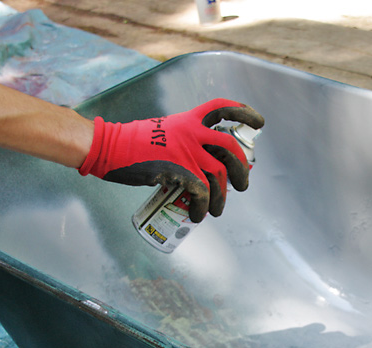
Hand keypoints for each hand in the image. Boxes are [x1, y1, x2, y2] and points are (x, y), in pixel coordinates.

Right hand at [79, 99, 264, 221]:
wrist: (111, 147)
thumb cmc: (133, 143)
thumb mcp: (164, 131)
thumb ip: (184, 139)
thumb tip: (201, 160)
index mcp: (189, 119)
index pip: (222, 108)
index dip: (244, 113)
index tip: (259, 122)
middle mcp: (192, 132)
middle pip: (230, 148)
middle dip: (241, 169)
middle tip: (242, 185)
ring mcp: (187, 150)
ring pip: (219, 175)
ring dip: (223, 197)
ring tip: (217, 210)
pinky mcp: (179, 170)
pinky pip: (202, 192)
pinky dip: (204, 207)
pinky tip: (197, 215)